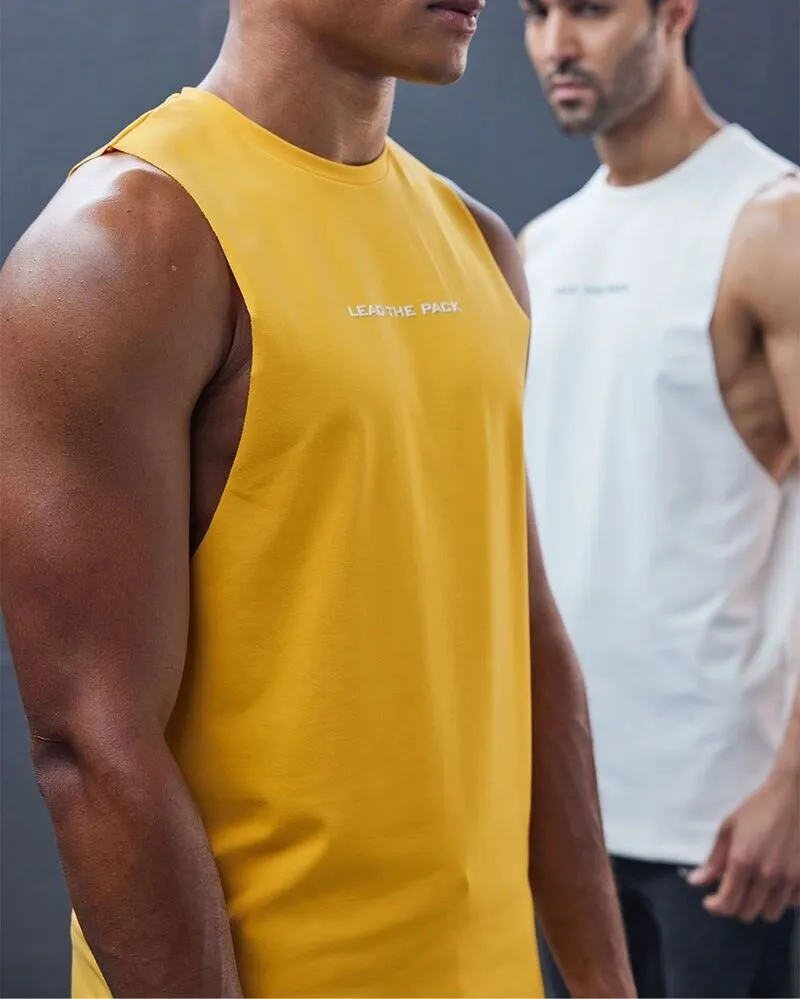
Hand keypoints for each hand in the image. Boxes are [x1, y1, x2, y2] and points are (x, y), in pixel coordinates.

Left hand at [689, 771, 799, 922]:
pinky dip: (781, 899)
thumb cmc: (759, 808)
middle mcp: (767, 875)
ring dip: (759, 905)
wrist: (795, 796)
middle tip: (732, 891)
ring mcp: (790, 879)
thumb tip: (697, 882)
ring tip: (754, 888)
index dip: (715, 907)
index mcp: (743, 861)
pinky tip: (776, 884)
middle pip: (747, 913)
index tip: (711, 902)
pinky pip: (792, 904)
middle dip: (735, 906)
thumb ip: (715, 859)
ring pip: (770, 913)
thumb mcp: (729, 828)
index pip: (727, 903)